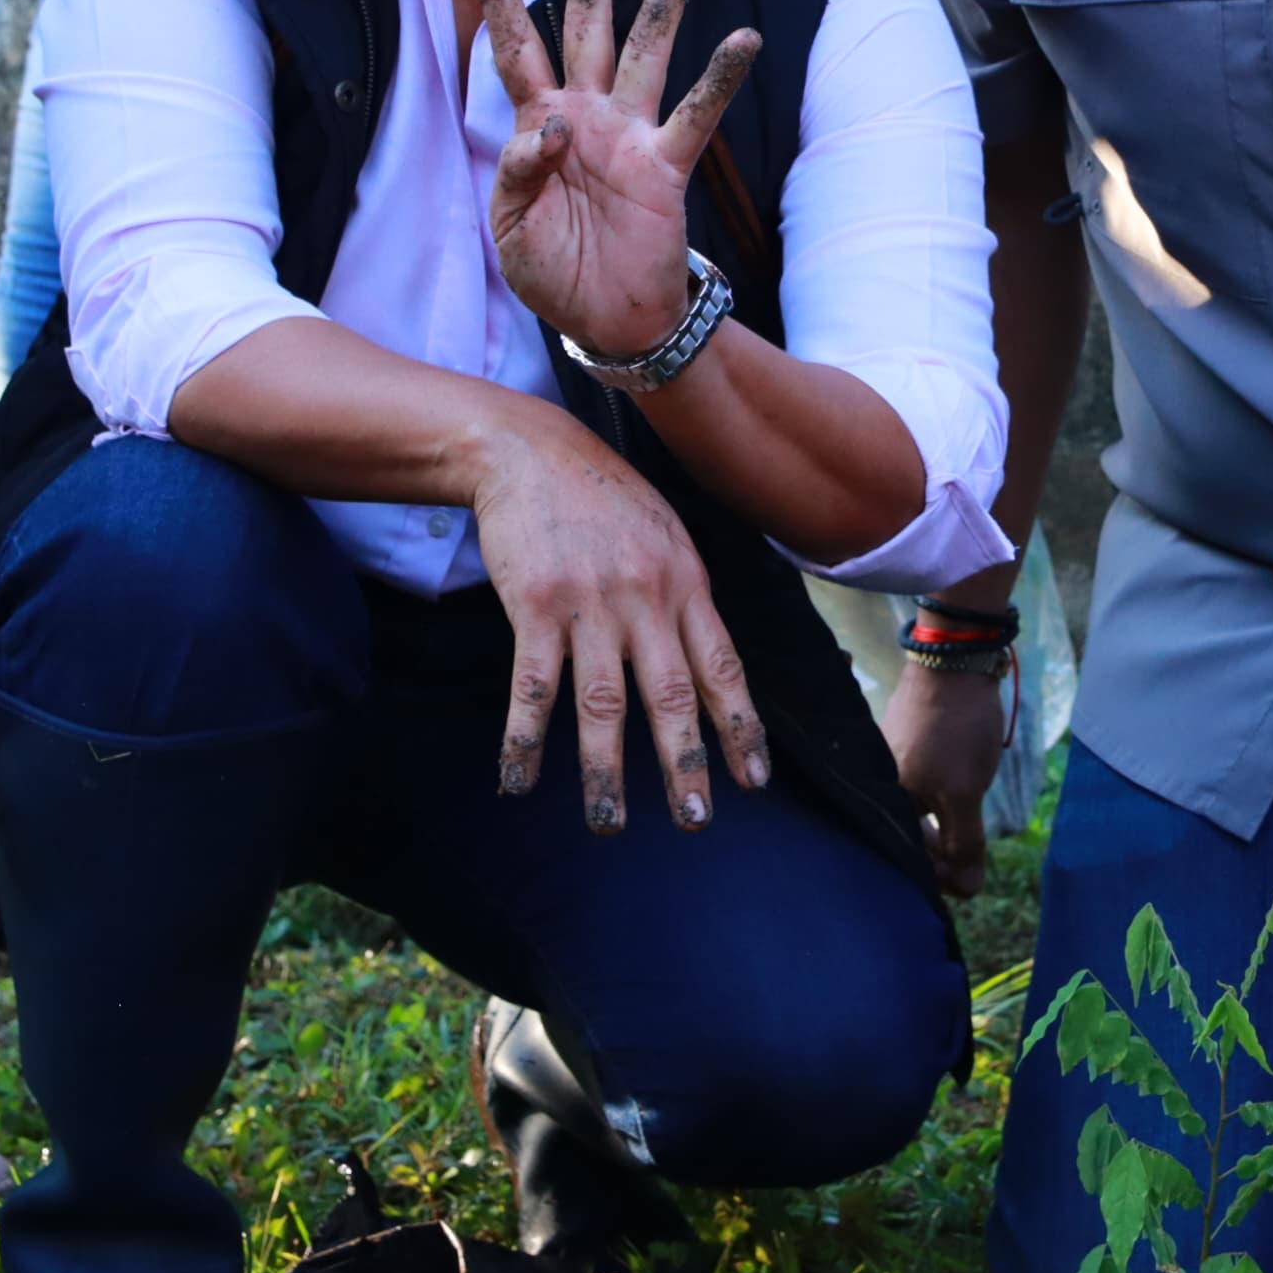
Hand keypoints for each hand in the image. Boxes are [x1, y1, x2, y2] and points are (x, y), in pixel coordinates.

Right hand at [468, 420, 771, 833]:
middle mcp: (647, 596)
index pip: (722, 667)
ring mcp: (590, 603)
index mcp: (686, 581)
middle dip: (685, 764)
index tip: (753, 781)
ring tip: (609, 823)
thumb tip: (710, 660)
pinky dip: (525, 740)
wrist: (530, 449)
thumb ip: (686, 594)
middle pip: (673, 694)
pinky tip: (519, 781)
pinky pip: (533, 687)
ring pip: (604, 704)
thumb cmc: (602, 496)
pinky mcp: (535, 606)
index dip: (739, 727)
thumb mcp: (665, 534)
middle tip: (696, 822)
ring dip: (606, 771)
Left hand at [469, 0, 759, 359]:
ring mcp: (629, 134)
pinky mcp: (666, 166)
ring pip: (647, 49)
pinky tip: (742, 39)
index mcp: (536, 123)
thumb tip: (549, 127)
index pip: (515, 48)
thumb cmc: (552, 272)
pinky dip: (719, 79)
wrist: (607, 322)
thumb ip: (517, 173)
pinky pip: (695, 114)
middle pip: (587, 22)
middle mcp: (586, 112)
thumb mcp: (510, 229)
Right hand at [879, 650, 1009, 898]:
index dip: (938, 875)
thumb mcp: (965, 792)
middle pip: (907, 835)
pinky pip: (915, 786)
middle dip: (939, 848)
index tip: (966, 875)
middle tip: (968, 851)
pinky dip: (936, 796)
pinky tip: (958, 783)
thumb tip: (966, 890)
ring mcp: (884, 762)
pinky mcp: (896, 744)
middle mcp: (873, 784)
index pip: (906, 858)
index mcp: (883, 800)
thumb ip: (964, 844)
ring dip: (941, 822)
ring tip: (966, 811)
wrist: (953, 662)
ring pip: (914, 810)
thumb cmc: (957, 730)